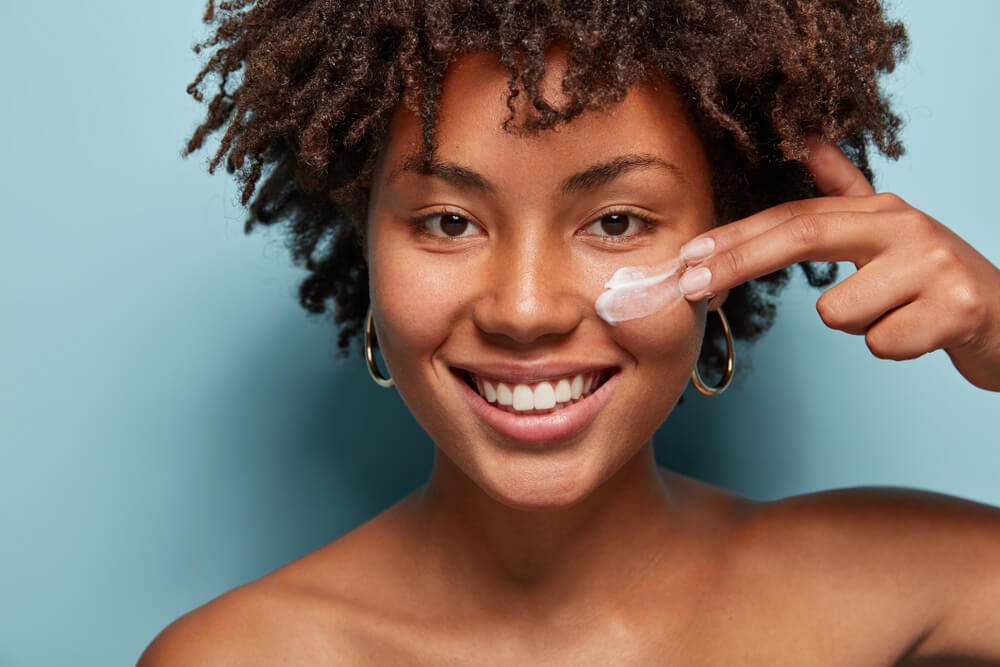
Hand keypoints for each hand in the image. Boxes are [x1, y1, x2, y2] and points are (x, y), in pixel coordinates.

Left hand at [677, 136, 999, 390]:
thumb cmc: (937, 280)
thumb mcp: (892, 232)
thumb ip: (847, 192)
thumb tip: (810, 140)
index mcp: (881, 210)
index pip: (794, 216)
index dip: (737, 235)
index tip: (688, 255)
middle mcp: (906, 225)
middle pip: (803, 236)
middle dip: (740, 262)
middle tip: (692, 288)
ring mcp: (935, 263)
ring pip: (840, 312)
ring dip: (858, 324)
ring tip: (899, 315)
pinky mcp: (958, 307)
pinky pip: (882, 344)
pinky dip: (894, 348)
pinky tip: (923, 334)